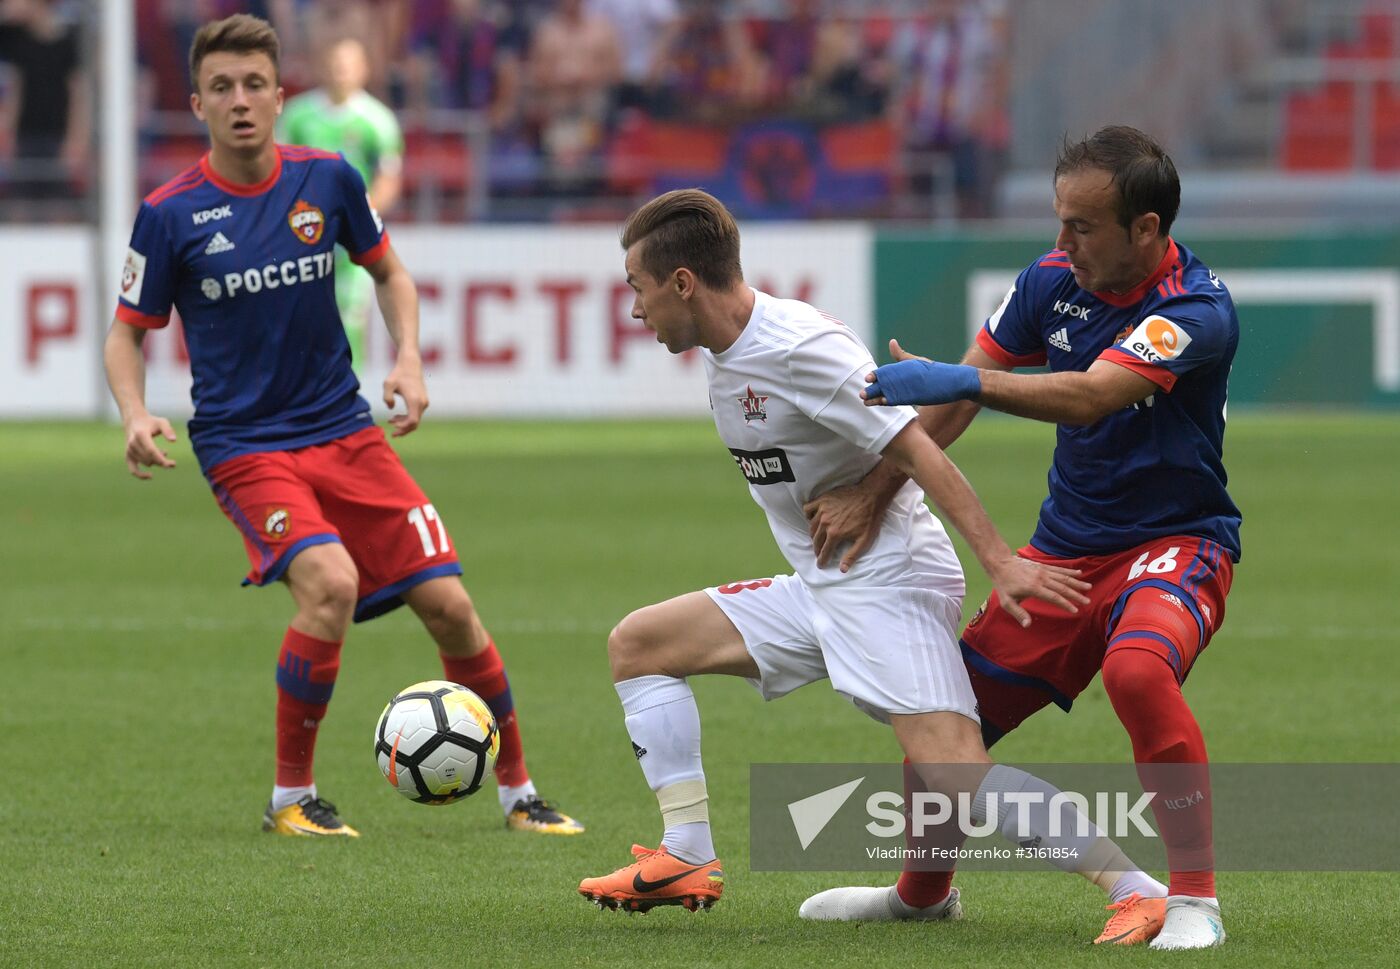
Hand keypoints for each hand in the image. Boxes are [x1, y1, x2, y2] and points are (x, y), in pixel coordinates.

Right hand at [122, 413, 177, 479]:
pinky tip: (150, 476)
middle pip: (150, 458)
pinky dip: (140, 475)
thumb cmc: (151, 422)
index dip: (161, 459)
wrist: (134, 421)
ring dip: (156, 461)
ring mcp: (129, 450)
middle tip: (173, 463)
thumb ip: (168, 430)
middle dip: (162, 462)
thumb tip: (173, 440)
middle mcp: (133, 443)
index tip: (173, 464)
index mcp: (140, 435)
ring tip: (163, 451)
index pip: (151, 451)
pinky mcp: (128, 456)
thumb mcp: (162, 422)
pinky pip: (132, 469)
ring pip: (146, 463)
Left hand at [384, 357, 427, 435]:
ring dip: (404, 423)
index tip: (393, 429)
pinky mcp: (423, 401)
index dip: (403, 428)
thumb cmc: (398, 374)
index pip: (412, 421)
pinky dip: (407, 418)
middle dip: (403, 429)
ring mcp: (424, 402)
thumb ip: (387, 397)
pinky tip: (396, 416)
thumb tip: (391, 408)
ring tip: (391, 421)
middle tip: (392, 433)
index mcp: (414, 400)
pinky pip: (416, 414)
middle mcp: (422, 403)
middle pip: (415, 423)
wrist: (410, 365)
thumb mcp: (387, 384)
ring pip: (416, 420)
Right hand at [803, 481, 889, 571]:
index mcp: (835, 534)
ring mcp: (823, 510)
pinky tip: (814, 518)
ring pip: (811, 526)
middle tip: (819, 552)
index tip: (821, 564)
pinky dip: (809, 515)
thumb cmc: (870, 519)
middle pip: (815, 540)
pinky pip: (808, 509)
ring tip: (818, 537)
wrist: (871, 496)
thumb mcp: (865, 541)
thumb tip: (842, 569)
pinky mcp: (823, 499)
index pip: (824, 552)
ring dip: (814, 534)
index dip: (822, 561)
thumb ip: (852, 556)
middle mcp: (826, 522)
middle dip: (817, 549)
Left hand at [863, 339, 980, 406]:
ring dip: (877, 396)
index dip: (876, 375)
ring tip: (865, 400)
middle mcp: (907, 374)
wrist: (954, 380)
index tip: (868, 378)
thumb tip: (891, 342)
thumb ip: (902, 356)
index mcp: (906, 365)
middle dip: (873, 387)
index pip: (887, 370)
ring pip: (889, 391)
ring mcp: (911, 385)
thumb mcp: (917, 361)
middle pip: (885, 381)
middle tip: (862, 393)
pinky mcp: (916, 395)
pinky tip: (881, 403)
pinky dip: (890, 401)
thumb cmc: (935, 371)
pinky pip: (900, 398)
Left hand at [987, 556, 1090, 627]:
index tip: (1075, 611)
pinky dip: (1069, 572)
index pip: (1054, 597)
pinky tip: (1079, 573)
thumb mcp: (1006, 602)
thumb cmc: (1003, 585)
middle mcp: (1041, 578)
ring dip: (1076, 583)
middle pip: (1062, 587)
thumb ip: (1018, 613)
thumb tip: (1028, 625)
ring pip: (1063, 577)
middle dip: (1076, 595)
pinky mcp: (1043, 566)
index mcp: (1033, 588)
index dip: (1065, 604)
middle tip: (1088, 601)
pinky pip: (1059, 569)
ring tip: (1089, 587)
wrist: (1000, 563)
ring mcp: (1043, 571)